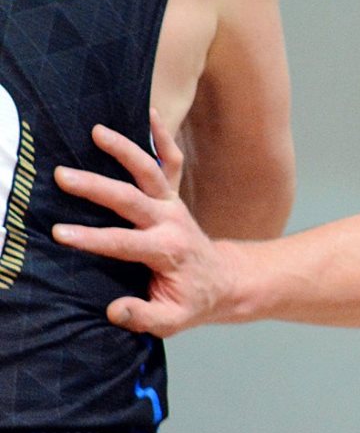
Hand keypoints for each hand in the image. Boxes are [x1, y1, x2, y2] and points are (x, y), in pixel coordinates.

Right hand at [52, 118, 228, 336]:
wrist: (226, 282)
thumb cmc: (193, 301)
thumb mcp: (173, 320)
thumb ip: (144, 316)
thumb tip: (114, 310)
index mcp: (165, 252)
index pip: (122, 243)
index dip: (91, 239)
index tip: (60, 233)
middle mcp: (169, 222)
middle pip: (131, 200)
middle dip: (96, 188)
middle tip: (62, 176)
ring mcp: (172, 206)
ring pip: (149, 172)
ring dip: (124, 150)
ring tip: (96, 131)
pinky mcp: (173, 197)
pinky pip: (171, 162)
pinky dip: (161, 137)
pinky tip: (147, 112)